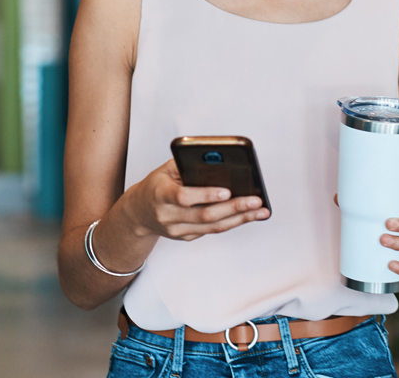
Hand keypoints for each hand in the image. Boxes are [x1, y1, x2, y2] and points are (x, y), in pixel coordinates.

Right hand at [127, 160, 269, 240]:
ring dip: (240, 219)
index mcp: (160, 194)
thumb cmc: (156, 185)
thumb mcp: (166, 170)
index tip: (227, 190)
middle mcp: (168, 215)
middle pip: (205, 215)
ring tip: (260, 211)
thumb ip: (188, 165)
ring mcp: (177, 230)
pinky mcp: (185, 237)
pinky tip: (247, 216)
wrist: (138, 213)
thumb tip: (219, 162)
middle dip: (234, 207)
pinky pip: (211, 230)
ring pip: (212, 227)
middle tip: (256, 201)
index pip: (184, 197)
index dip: (206, 194)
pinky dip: (231, 222)